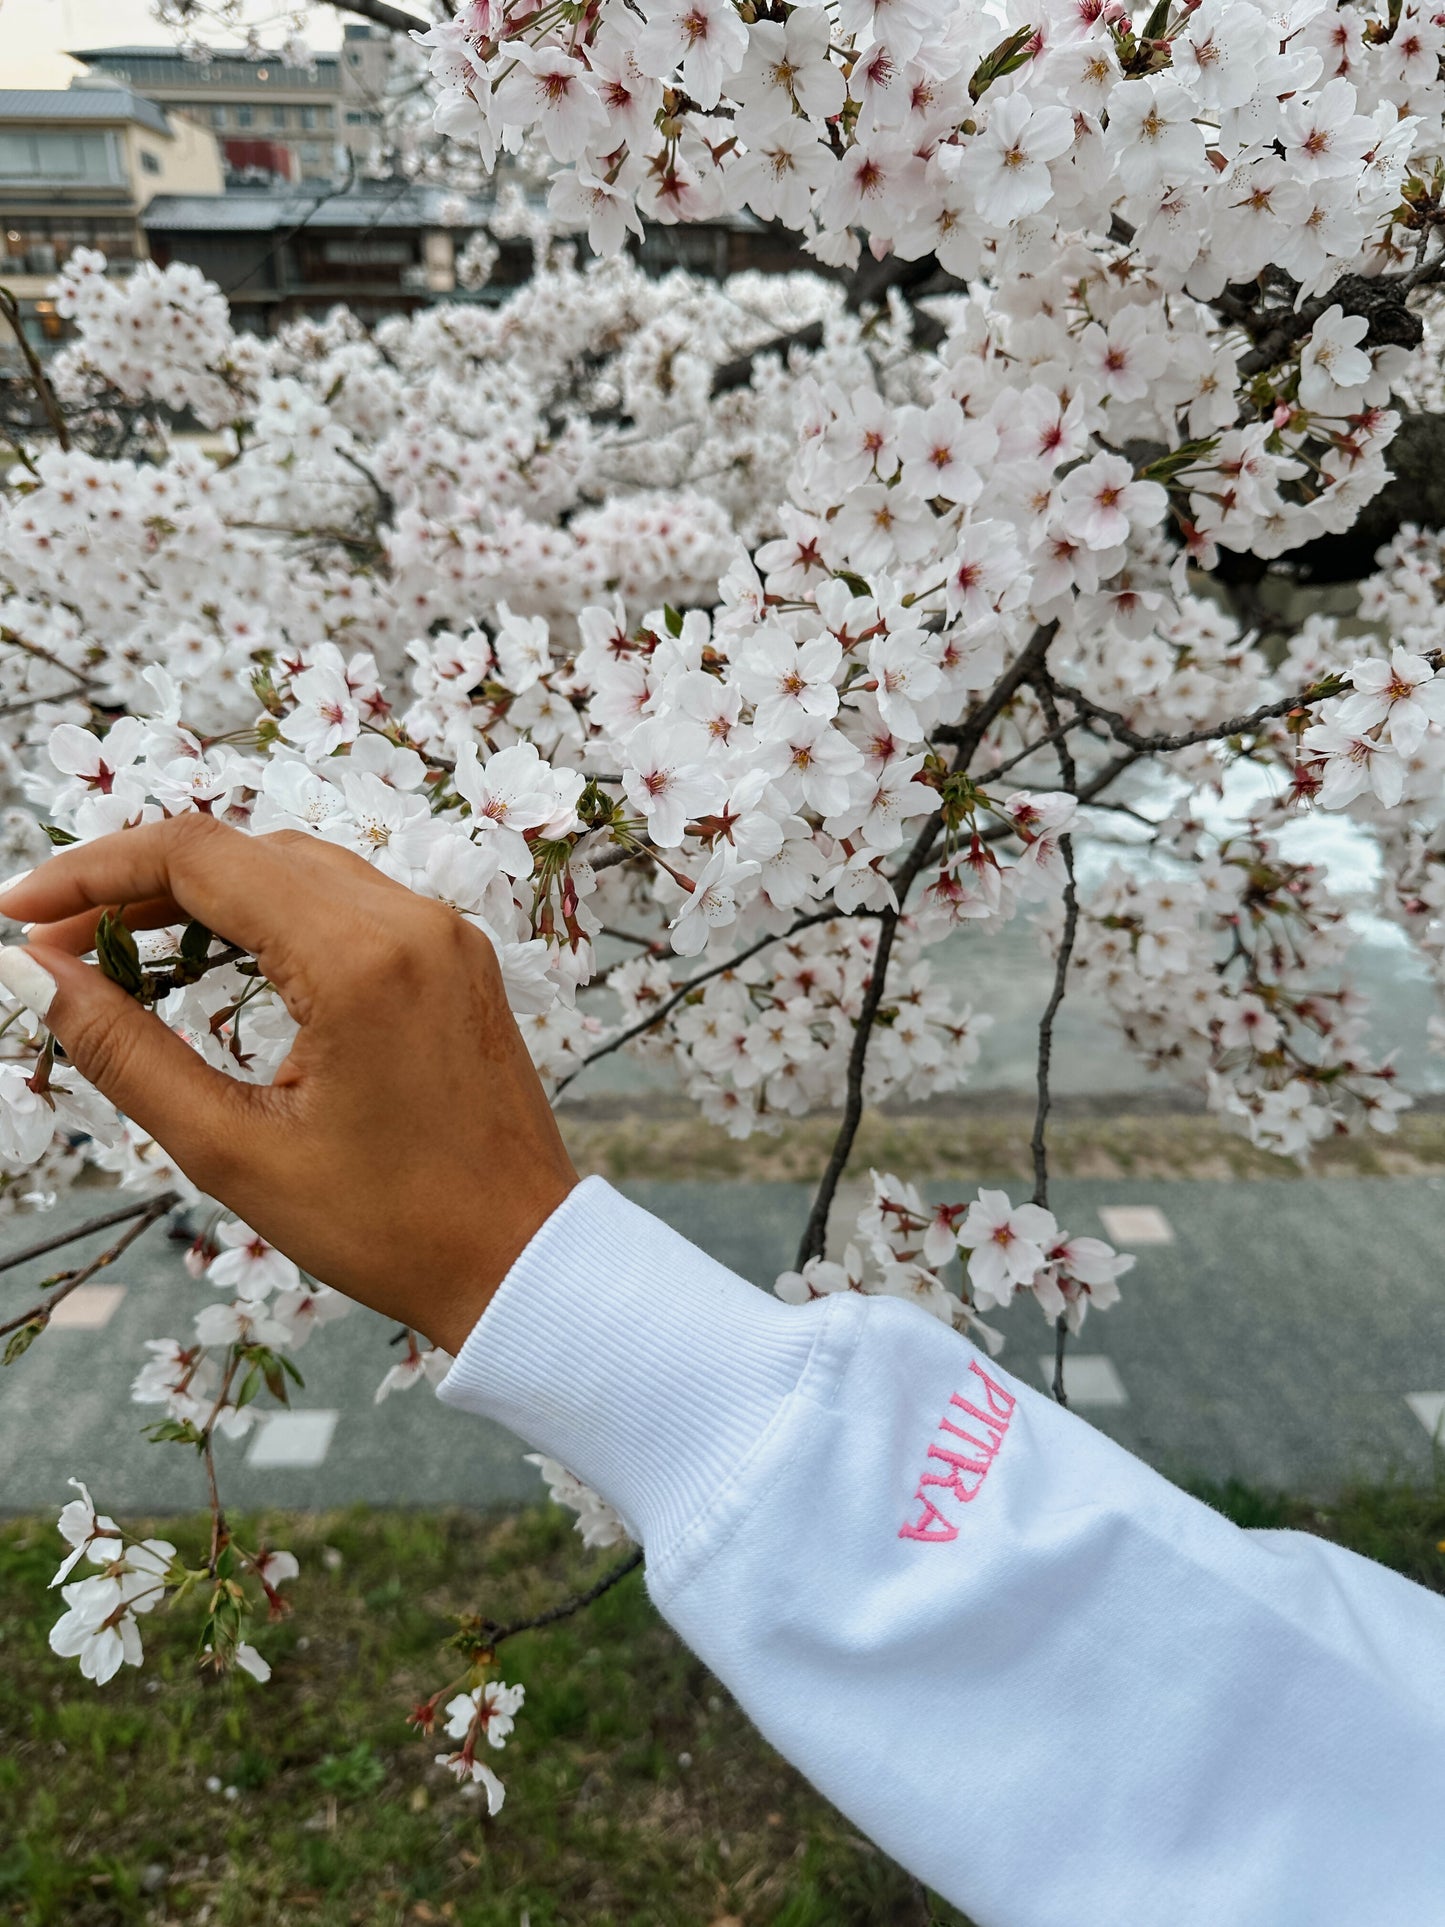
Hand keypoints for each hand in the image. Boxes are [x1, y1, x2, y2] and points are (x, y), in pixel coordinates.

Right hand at [0, 817, 577, 1355]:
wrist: (520, 1261)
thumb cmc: (389, 1227)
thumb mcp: (232, 1150)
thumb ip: (125, 1052)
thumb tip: (37, 977)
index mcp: (361, 959)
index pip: (200, 857)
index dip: (93, 873)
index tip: (19, 914)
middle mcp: (412, 922)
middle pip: (244, 850)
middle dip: (137, 884)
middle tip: (56, 945)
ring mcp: (444, 934)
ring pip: (295, 869)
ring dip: (201, 895)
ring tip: (119, 950)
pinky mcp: (456, 958)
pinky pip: (346, 901)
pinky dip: (270, 915)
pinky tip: (214, 958)